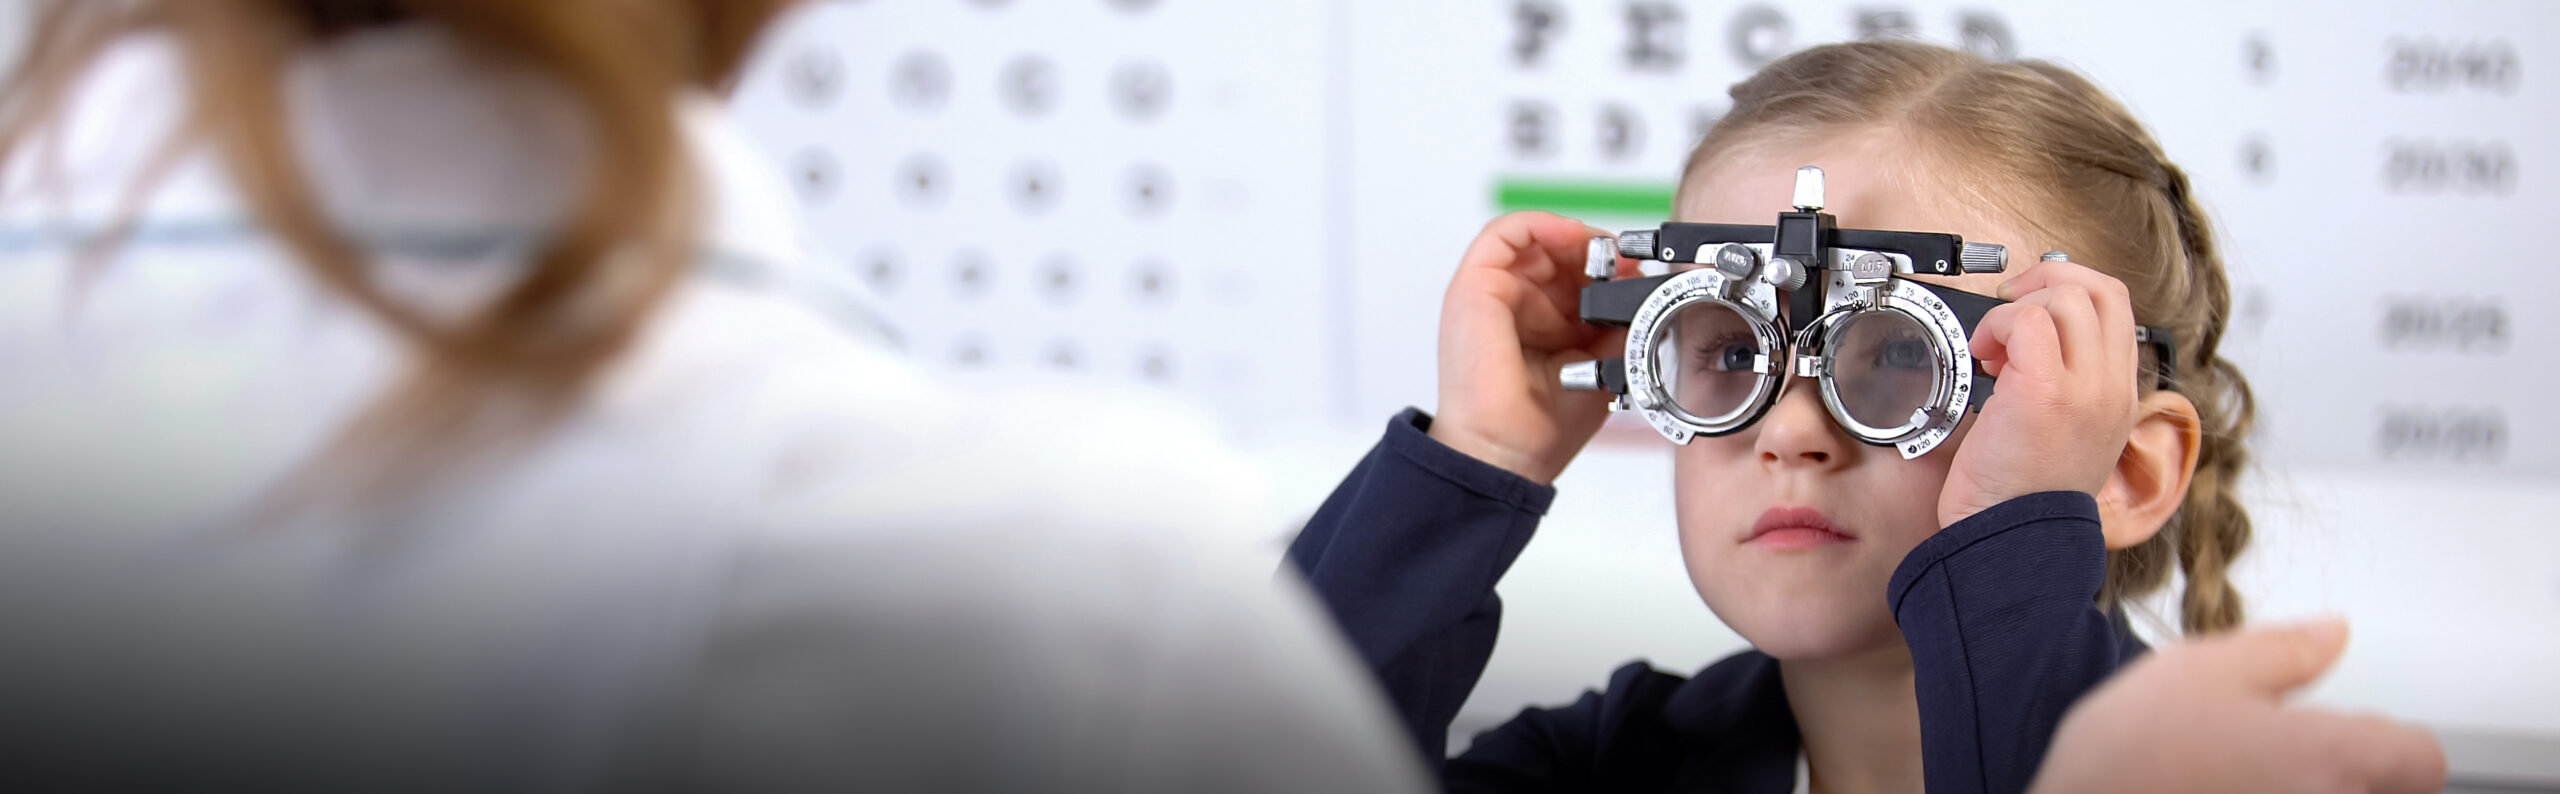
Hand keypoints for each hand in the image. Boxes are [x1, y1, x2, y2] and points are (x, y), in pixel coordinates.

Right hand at [1428, 212, 1628, 483]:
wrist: (1507, 451)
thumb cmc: (1541, 425)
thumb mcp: (1600, 366)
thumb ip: (1616, 325)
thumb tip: (1637, 287)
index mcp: (1537, 324)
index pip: (1569, 274)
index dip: (1605, 267)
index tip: (1633, 273)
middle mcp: (1510, 305)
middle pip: (1554, 251)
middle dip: (1594, 251)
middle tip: (1625, 263)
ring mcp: (1489, 293)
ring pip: (1533, 238)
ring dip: (1573, 236)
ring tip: (1602, 252)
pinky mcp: (1474, 286)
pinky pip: (1504, 232)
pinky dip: (1543, 224)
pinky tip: (1575, 240)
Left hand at [1937, 260, 2141, 527]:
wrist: (2013, 544)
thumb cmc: (2023, 497)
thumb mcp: (2068, 438)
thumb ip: (2068, 389)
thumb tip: (2031, 346)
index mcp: (2119, 396)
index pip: (2116, 307)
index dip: (2070, 291)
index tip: (2030, 310)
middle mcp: (2111, 388)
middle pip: (2101, 289)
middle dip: (2047, 281)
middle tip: (2008, 309)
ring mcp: (2084, 389)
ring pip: (2067, 298)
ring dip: (2018, 309)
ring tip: (1994, 349)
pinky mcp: (2045, 392)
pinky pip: (2029, 321)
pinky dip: (1998, 325)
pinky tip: (1984, 358)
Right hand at [2032, 619, 2447, 793]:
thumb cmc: (2131, 759)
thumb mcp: (2199, 668)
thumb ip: (2283, 649)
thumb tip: (2332, 633)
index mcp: (2334, 756)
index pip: (2421, 758)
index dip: (2394, 739)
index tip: (2354, 728)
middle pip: (2384, 791)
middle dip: (2347, 767)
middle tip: (2285, 750)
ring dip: (2306, 787)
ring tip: (2241, 776)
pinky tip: (2217, 793)